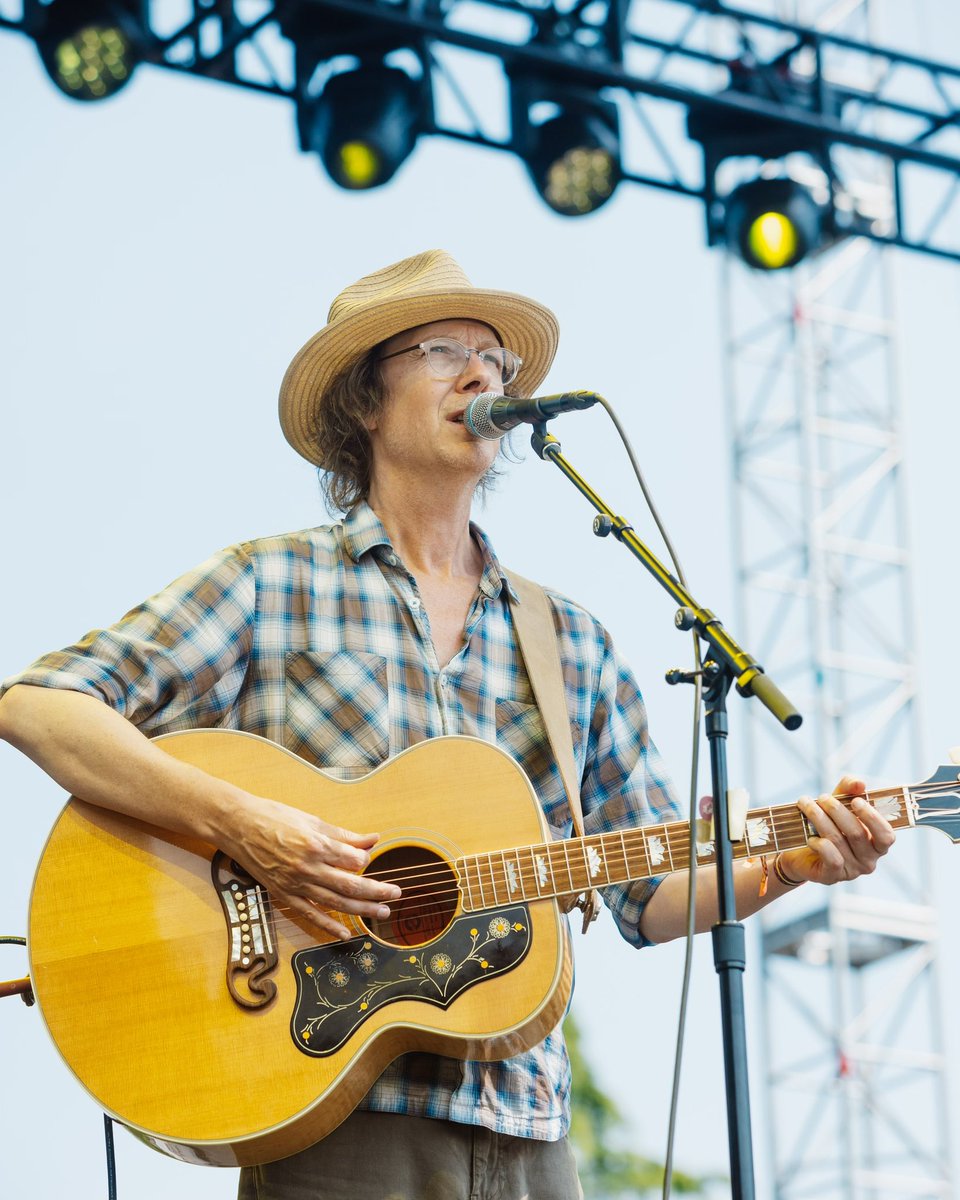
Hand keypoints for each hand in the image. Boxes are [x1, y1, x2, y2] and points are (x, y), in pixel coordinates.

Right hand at [221, 793, 401, 940]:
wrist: (238, 827)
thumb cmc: (275, 818)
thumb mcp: (312, 820)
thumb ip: (345, 835)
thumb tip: (373, 840)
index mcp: (317, 844)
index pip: (353, 859)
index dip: (365, 861)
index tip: (370, 860)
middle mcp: (308, 867)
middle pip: (350, 884)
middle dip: (376, 891)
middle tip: (395, 895)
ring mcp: (295, 884)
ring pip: (335, 902)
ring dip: (361, 909)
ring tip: (381, 912)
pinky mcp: (284, 895)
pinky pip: (310, 914)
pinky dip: (328, 925)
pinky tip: (345, 932)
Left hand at [778, 774, 895, 885]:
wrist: (799, 852)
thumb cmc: (826, 825)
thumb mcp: (838, 804)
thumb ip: (849, 790)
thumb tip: (859, 783)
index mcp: (877, 844)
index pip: (886, 835)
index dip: (873, 818)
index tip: (856, 800)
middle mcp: (868, 860)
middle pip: (857, 833)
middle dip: (837, 811)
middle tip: (822, 797)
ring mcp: (851, 871)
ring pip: (838, 840)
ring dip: (819, 818)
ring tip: (806, 804)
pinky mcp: (832, 877)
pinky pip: (830, 858)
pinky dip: (819, 843)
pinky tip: (810, 836)